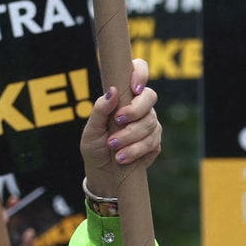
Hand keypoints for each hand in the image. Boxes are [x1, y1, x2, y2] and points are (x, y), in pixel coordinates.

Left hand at [80, 59, 160, 198]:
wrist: (101, 173)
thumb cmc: (95, 146)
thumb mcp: (91, 129)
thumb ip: (100, 109)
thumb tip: (112, 91)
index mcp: (125, 96)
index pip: (139, 71)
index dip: (140, 73)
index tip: (133, 88)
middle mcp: (140, 107)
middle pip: (150, 97)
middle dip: (135, 110)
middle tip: (118, 121)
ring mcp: (150, 124)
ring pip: (149, 123)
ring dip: (130, 136)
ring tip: (113, 146)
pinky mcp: (154, 143)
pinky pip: (152, 142)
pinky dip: (135, 150)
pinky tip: (121, 157)